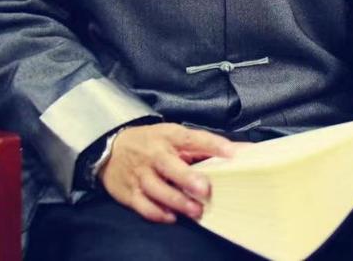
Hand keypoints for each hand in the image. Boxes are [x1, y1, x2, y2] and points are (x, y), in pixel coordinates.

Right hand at [99, 123, 239, 223]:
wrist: (111, 147)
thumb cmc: (153, 142)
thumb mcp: (174, 135)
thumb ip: (203, 145)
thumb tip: (241, 152)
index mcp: (169, 136)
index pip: (194, 138)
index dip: (214, 145)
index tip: (234, 154)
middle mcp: (154, 155)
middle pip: (170, 166)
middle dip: (188, 179)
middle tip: (206, 190)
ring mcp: (140, 174)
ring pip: (157, 190)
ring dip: (178, 202)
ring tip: (196, 211)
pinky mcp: (129, 192)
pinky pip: (144, 206)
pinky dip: (158, 213)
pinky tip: (172, 217)